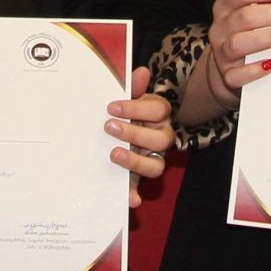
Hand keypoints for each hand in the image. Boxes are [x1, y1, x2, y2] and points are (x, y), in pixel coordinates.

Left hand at [106, 68, 175, 207]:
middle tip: (108, 127)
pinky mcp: (140, 177)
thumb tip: (141, 72)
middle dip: (135, 133)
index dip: (137, 108)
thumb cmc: (124, 113)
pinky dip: (135, 194)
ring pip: (156, 166)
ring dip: (136, 162)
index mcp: (158, 115)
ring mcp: (153, 159)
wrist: (115, 133)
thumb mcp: (127, 100)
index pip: (159, 109)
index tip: (111, 106)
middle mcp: (161, 138)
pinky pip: (141, 188)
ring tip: (113, 154)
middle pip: (161, 139)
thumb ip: (133, 89)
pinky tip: (130, 199)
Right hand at [177, 0, 270, 126]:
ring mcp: (222, 53)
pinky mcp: (228, 77)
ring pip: (241, 43)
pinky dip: (258, 69)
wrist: (231, 69)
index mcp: (226, 4)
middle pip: (246, 17)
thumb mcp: (257, 1)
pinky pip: (239, 75)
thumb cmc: (249, 29)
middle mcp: (220, 27)